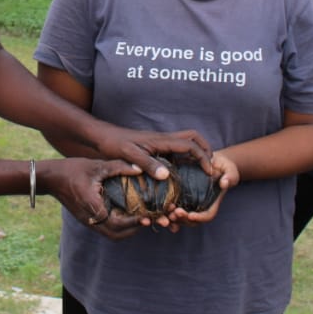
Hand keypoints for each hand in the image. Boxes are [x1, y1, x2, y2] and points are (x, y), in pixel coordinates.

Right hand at [40, 157, 146, 239]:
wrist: (50, 178)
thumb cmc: (72, 169)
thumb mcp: (96, 165)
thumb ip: (118, 167)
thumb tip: (139, 169)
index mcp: (92, 206)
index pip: (116, 223)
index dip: (133, 222)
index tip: (147, 215)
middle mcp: (90, 218)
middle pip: (115, 234)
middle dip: (133, 229)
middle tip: (146, 218)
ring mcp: (87, 220)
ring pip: (110, 234)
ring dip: (126, 229)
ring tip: (139, 217)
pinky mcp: (86, 219)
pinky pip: (105, 228)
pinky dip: (118, 225)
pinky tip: (126, 213)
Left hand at [94, 125, 211, 179]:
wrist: (103, 136)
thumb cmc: (115, 144)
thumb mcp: (130, 155)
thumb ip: (147, 164)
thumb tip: (166, 175)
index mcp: (161, 141)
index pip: (190, 145)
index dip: (202, 157)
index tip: (209, 171)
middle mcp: (164, 140)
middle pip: (192, 138)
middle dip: (205, 150)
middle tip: (210, 167)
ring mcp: (160, 144)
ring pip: (185, 144)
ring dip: (196, 155)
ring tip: (200, 173)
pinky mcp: (155, 149)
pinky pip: (175, 153)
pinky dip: (183, 161)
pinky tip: (181, 176)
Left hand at [163, 153, 238, 227]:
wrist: (213, 162)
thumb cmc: (224, 167)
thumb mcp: (230, 170)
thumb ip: (230, 176)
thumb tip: (224, 183)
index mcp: (212, 203)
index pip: (208, 215)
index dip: (200, 218)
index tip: (191, 215)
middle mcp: (200, 205)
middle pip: (192, 220)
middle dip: (183, 219)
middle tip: (174, 213)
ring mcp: (190, 202)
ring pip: (181, 216)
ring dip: (173, 217)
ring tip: (167, 210)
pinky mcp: (181, 195)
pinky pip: (174, 206)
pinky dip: (167, 210)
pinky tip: (159, 208)